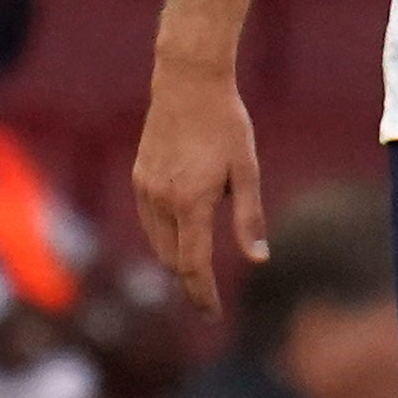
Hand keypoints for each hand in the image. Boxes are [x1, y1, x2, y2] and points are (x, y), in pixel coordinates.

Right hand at [132, 66, 269, 310]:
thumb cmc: (226, 124)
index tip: (213, 314)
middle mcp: (162, 200)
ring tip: (197, 272)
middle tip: (208, 299)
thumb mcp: (248, 170)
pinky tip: (182, 236)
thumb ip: (249, 218)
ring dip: (176, 261)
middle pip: (172, 260)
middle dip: (190, 283)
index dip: (203, 294)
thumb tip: (258, 260)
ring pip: (158, 243)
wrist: (188, 83)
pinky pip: (150, 221)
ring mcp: (146, 189)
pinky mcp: (139, 177)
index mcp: (192, 203)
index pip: (193, 265)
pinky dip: (165, 237)